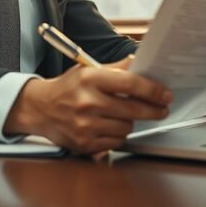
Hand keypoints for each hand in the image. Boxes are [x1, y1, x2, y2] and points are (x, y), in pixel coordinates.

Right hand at [4, 56, 172, 154]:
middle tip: (162, 109)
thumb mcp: (87, 70)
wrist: (40, 109)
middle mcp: (87, 102)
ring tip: (122, 114)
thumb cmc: (68, 88)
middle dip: (153, 110)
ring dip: (130, 121)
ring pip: (126, 127)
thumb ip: (116, 68)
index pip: (130, 83)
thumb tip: (141, 62)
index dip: (152, 90)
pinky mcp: (84, 144)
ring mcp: (85, 125)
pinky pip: (116, 142)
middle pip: (133, 109)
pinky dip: (117, 135)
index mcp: (89, 79)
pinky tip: (110, 126)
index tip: (165, 94)